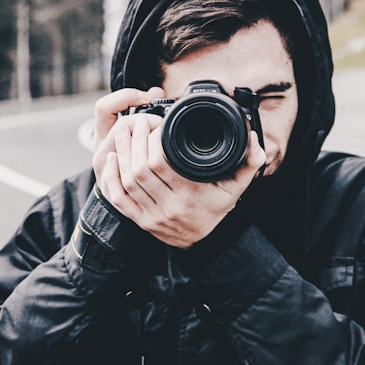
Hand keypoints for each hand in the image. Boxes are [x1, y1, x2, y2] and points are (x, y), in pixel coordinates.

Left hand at [92, 90, 265, 248]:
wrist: (206, 243)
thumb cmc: (217, 208)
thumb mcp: (236, 187)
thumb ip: (249, 163)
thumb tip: (254, 140)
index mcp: (190, 195)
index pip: (161, 163)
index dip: (151, 140)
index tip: (153, 123)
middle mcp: (169, 208)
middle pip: (140, 169)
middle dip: (133, 141)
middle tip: (134, 121)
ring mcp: (152, 217)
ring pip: (127, 181)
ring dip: (122, 153)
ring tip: (122, 132)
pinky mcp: (140, 221)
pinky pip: (118, 199)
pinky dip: (111, 178)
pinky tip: (111, 159)